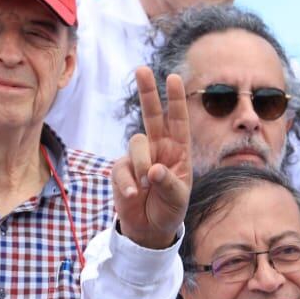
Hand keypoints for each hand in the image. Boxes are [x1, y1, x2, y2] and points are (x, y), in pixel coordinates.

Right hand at [112, 67, 190, 249]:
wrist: (149, 229)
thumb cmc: (169, 209)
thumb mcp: (177, 198)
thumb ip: (169, 183)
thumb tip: (154, 170)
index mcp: (178, 150)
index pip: (178, 120)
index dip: (175, 99)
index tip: (173, 78)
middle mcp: (158, 148)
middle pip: (152, 115)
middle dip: (147, 92)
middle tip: (141, 69)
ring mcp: (138, 157)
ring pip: (136, 143)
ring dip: (142, 163)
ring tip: (147, 185)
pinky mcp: (121, 170)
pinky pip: (121, 168)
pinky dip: (127, 182)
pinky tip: (133, 195)